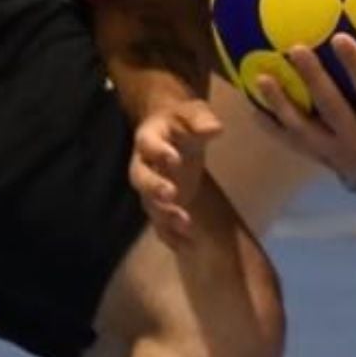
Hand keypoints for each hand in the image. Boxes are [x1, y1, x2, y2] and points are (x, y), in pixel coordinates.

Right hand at [130, 99, 222, 244]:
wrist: (172, 130)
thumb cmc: (183, 120)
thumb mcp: (194, 112)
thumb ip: (201, 120)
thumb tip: (216, 128)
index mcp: (149, 138)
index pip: (147, 144)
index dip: (158, 152)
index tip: (175, 159)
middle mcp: (143, 164)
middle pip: (140, 178)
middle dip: (153, 188)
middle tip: (171, 194)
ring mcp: (150, 187)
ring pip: (149, 204)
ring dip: (164, 214)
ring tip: (185, 222)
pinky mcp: (160, 204)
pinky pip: (159, 222)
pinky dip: (170, 234)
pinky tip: (186, 244)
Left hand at [255, 36, 355, 205]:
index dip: (355, 68)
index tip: (339, 38)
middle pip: (331, 110)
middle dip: (313, 80)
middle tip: (296, 48)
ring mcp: (340, 156)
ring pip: (305, 132)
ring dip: (281, 106)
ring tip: (261, 79)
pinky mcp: (327, 160)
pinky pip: (295, 144)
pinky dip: (273, 128)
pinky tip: (250, 108)